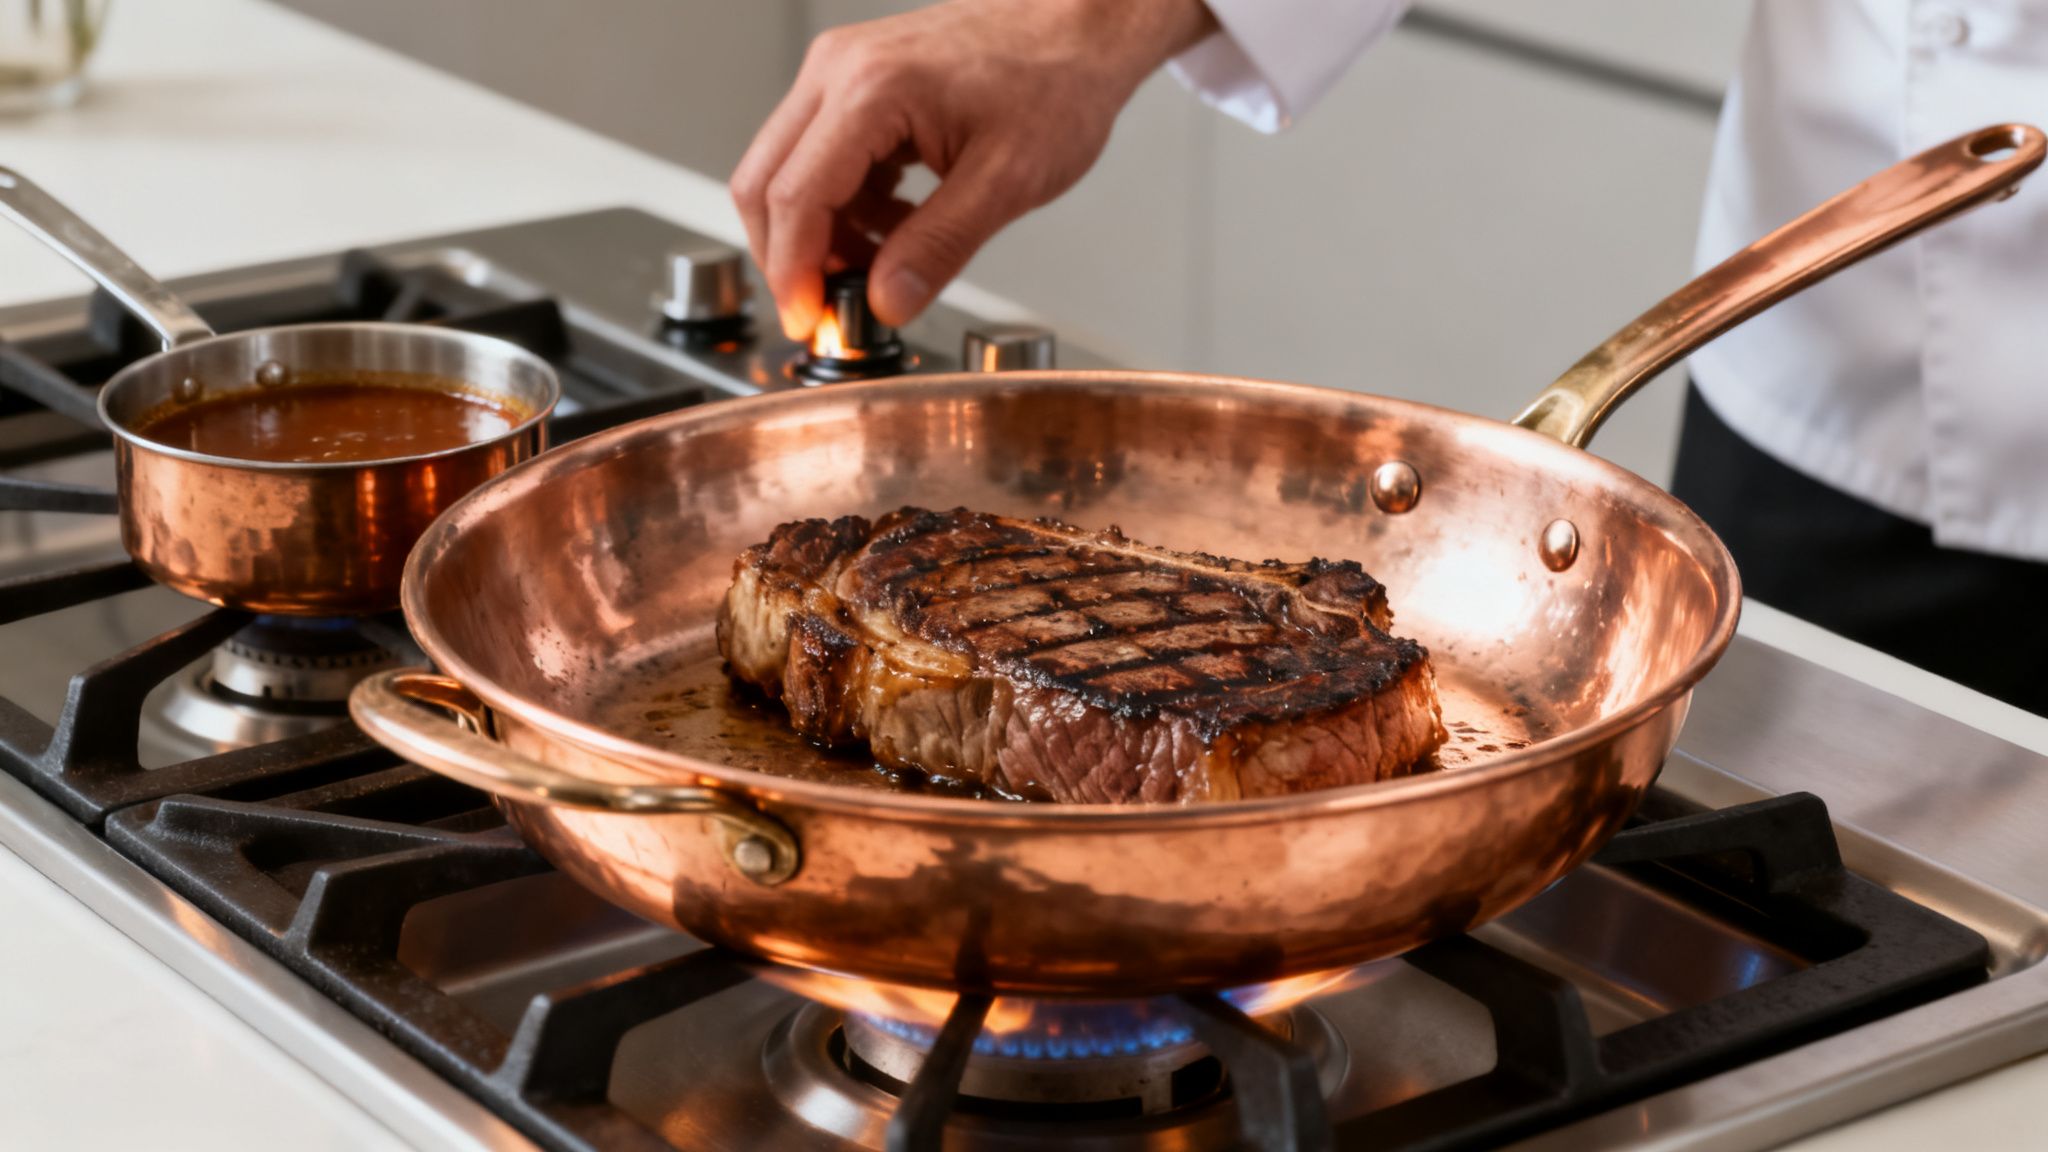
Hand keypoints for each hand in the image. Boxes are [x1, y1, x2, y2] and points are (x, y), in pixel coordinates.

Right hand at [731, 0, 1216, 338]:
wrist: (1077, 29)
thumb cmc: (1055, 82)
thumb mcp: (1006, 181)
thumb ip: (939, 247)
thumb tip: (887, 302)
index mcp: (871, 90)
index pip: (795, 196)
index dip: (793, 271)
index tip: (809, 320)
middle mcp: (839, 71)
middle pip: (765, 182)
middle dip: (790, 257)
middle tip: (829, 309)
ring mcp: (841, 72)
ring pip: (785, 171)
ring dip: (821, 233)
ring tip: (884, 263)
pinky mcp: (854, 83)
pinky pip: (818, 156)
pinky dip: (843, 206)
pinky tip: (896, 224)